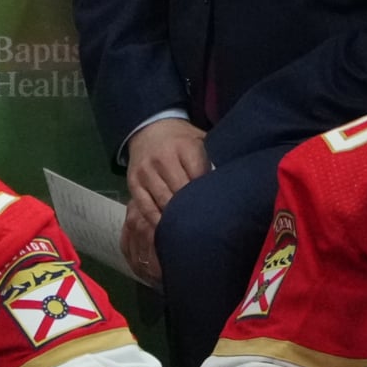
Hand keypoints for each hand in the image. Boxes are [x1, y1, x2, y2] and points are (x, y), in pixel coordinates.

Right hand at [122, 119, 209, 287]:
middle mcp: (163, 158)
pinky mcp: (133, 183)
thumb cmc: (183, 140)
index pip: (199, 177)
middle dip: (192, 212)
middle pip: (180, 192)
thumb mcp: (202, 142)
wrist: (150, 129)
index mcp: (185, 147)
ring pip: (162, 202)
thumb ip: (214, 160)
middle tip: (205, 231)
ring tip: (186, 237)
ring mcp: (146, 172)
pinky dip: (155, 221)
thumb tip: (233, 185)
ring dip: (174, 221)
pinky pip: (145, 207)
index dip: (207, 196)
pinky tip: (165, 233)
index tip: (217, 213)